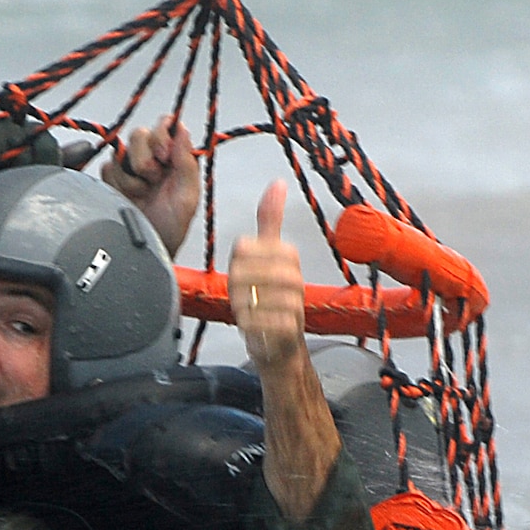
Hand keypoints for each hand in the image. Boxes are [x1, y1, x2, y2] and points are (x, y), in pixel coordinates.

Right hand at [102, 114, 197, 257]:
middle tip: (153, 181)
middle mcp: (153, 159)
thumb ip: (186, 162)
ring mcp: (130, 169)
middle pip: (140, 134)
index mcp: (175, 159)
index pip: (165, 125)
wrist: (144, 250)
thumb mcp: (187, 197)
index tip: (164, 156)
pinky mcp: (111, 180)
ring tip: (141, 195)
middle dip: (145, 159)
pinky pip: (107, 168)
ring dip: (132, 177)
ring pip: (121, 151)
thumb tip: (183, 129)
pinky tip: (127, 199)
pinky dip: (117, 184)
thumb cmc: (170, 229)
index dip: (162, 135)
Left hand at [228, 181, 306, 371]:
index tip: (241, 272)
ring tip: (244, 309)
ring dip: (240, 304)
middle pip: (244, 271)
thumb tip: (277, 183)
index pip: (245, 246)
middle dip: (235, 285)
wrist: (281, 345)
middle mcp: (294, 279)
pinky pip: (260, 320)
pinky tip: (249, 324)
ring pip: (251, 296)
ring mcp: (294, 304)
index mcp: (287, 256)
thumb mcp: (267, 256)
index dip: (235, 261)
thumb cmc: (270, 298)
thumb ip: (269, 221)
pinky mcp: (289, 329)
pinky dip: (248, 323)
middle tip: (239, 295)